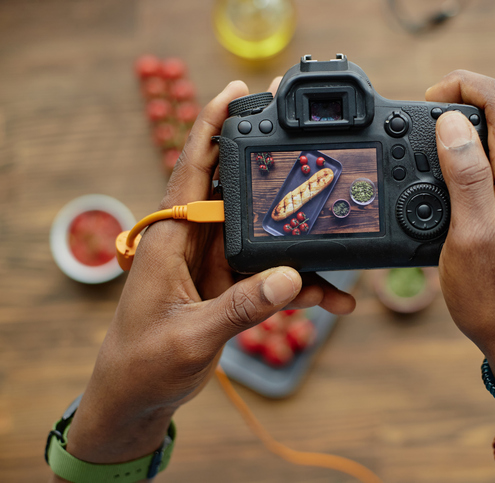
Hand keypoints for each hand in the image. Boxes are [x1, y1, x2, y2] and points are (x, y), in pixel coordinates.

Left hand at [61, 79, 355, 467]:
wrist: (138, 396)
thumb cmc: (145, 361)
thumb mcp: (192, 335)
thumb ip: (241, 307)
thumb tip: (291, 277)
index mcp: (173, 238)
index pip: (192, 167)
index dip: (213, 126)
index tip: (239, 92)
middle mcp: (197, 240)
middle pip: (237, 187)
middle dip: (272, 162)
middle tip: (307, 135)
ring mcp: (217, 262)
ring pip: (267, 234)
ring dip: (304, 239)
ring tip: (344, 243)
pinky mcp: (233, 286)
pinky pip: (275, 275)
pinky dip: (303, 285)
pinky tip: (334, 298)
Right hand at [427, 71, 494, 389]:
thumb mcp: (470, 236)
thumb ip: (465, 174)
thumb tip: (453, 124)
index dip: (465, 84)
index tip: (430, 97)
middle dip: (475, 94)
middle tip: (434, 109)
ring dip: (482, 119)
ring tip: (442, 135)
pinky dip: (490, 145)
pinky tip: (463, 168)